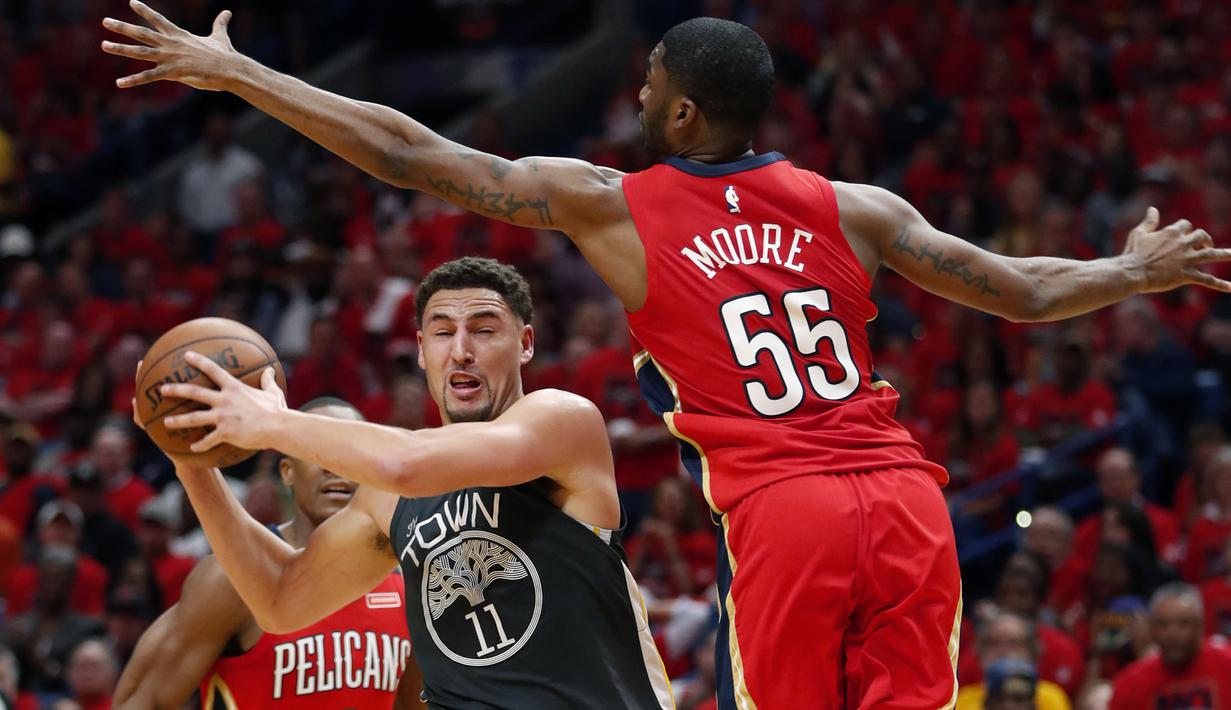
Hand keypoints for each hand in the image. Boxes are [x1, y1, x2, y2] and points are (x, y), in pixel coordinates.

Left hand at [101, 0, 240, 90]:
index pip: (158, 20)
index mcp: (180, 35)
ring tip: (104, 45)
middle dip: (122, 27)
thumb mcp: (220, 36)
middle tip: (105, 21)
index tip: (131, 2)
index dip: (144, 10)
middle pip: (142, 33)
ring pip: (140, 52)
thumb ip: (220, 24)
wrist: (230, 68)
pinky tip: (119, 83)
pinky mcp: (172, 72)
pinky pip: (149, 76)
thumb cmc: (226, 54)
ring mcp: (170, 58)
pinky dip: (133, 80)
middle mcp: (171, 44)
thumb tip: (228, 12)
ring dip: (120, 49)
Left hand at [160, 351, 287, 452]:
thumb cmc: (276, 410)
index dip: (199, 361)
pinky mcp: (225, 432)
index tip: (186, 356)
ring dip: (178, 420)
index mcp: (234, 388)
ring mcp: (223, 416)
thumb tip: (270, 370)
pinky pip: (208, 440)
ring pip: (194, 417)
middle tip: (162, 389)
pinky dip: (200, 445)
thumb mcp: (273, 392)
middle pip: (194, 392)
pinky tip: (192, 448)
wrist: (277, 427)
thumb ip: (268, 381)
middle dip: (176, 390)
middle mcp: (224, 400)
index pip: (213, 370)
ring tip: (166, 422)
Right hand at [1122, 206, 1230, 292]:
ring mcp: (1186, 259)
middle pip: (1201, 235)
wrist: (1132, 272)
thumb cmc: (1133, 252)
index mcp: (1171, 233)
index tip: (1184, 234)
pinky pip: (1206, 279)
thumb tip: (1153, 209)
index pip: (1186, 225)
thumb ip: (1149, 221)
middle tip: (1207, 244)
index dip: (1186, 229)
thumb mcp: (1139, 233)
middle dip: (1205, 239)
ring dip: (1225, 254)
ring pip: (1211, 254)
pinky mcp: (1186, 275)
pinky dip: (1219, 284)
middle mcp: (1183, 244)